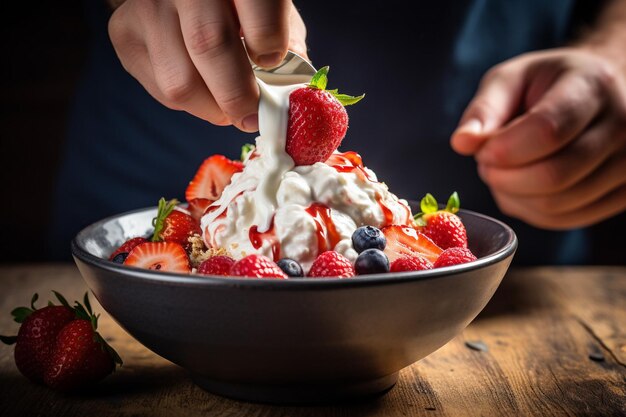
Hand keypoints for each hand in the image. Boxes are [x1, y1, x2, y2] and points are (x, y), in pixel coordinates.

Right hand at [108, 0, 307, 131]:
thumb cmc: (236, 6)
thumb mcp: (269, 11)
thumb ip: (286, 45)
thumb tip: (294, 95)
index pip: (256, 7)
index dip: (269, 43)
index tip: (272, 64)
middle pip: (209, 46)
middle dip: (238, 95)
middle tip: (252, 116)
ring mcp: (147, 7)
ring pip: (180, 81)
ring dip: (211, 108)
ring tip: (228, 106)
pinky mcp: (124, 33)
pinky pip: (160, 89)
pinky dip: (189, 103)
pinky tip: (202, 89)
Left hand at [451, 48, 625, 229]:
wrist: (597, 95)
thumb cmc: (546, 86)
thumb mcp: (510, 80)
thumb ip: (484, 110)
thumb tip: (462, 143)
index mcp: (593, 85)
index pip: (548, 130)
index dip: (504, 150)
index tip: (483, 150)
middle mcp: (624, 125)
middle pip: (554, 175)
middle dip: (504, 177)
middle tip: (487, 164)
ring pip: (557, 204)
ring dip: (513, 196)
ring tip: (505, 172)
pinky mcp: (622, 195)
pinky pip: (564, 219)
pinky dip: (530, 210)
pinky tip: (521, 188)